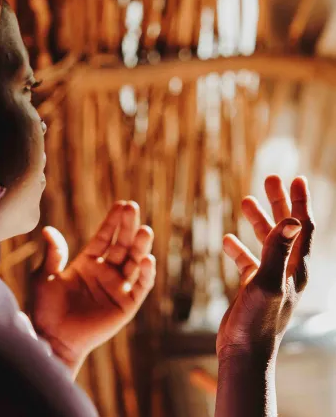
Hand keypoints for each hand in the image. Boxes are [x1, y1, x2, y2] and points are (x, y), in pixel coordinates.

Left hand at [30, 201, 155, 375]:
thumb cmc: (46, 309)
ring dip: (141, 246)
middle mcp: (106, 272)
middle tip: (133, 208)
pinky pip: (140, 286)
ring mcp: (118, 287)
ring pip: (134, 262)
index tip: (122, 204)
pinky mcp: (126, 305)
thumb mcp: (46, 277)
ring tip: (145, 230)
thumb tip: (48, 229)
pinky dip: (145, 273)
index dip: (113, 222)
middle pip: (122, 245)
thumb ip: (53, 254)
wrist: (53, 339)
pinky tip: (146, 259)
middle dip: (128, 226)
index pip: (105, 237)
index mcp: (88, 262)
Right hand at [217, 175, 314, 358]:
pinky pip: (247, 260)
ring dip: (258, 220)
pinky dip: (238, 248)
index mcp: (297, 267)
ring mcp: (270, 277)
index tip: (296, 178)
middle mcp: (286, 270)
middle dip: (279, 202)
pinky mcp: (253, 287)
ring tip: (245, 200)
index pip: (303, 227)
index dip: (301, 201)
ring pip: (266, 241)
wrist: (244, 352)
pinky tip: (227, 240)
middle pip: (286, 228)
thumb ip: (278, 249)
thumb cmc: (259, 321)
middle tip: (269, 179)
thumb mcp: (268, 281)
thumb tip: (294, 219)